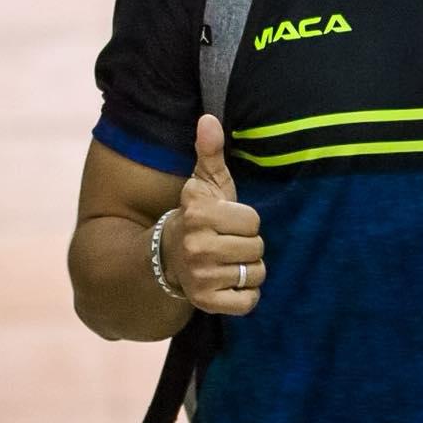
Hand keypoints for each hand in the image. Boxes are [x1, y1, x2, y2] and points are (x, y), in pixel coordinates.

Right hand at [162, 114, 265, 314]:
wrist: (165, 258)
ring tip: (229, 263)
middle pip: (257, 248)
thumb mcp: (204, 183)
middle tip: (230, 244)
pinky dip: (246, 296)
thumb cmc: (197, 216)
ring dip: (249, 270)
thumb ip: (210, 151)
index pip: (254, 220)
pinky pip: (249, 302)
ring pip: (255, 274)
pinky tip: (230, 284)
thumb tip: (209, 119)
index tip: (229, 222)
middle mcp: (197, 246)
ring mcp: (200, 277)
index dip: (247, 221)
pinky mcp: (206, 303)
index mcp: (199, 214)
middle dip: (249, 246)